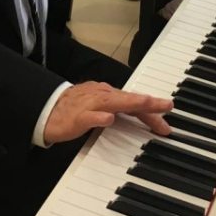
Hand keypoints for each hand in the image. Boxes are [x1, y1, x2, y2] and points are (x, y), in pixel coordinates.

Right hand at [43, 81, 172, 145]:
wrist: (47, 110)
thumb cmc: (75, 109)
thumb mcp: (100, 108)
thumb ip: (118, 111)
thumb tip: (140, 116)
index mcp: (108, 96)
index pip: (134, 101)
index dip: (152, 108)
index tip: (167, 119)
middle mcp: (102, 96)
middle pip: (129, 99)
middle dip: (149, 103)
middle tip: (167, 106)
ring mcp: (89, 105)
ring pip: (113, 102)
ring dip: (131, 103)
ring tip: (147, 104)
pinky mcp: (77, 117)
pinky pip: (89, 116)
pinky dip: (99, 117)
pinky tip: (109, 119)